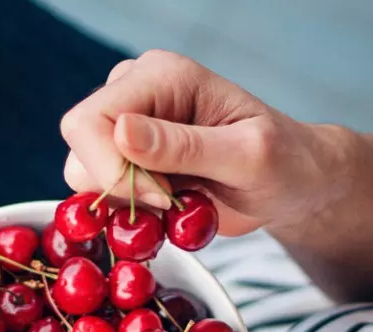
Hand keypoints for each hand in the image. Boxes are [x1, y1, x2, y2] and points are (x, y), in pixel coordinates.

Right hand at [59, 50, 340, 235]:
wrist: (292, 185)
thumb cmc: (284, 162)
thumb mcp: (247, 155)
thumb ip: (185, 145)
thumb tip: (121, 132)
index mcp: (161, 76)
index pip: (89, 121)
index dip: (114, 170)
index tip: (164, 197)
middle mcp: (134, 95)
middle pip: (80, 149)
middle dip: (121, 189)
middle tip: (173, 202)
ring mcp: (126, 130)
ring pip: (84, 177)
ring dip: (128, 205)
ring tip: (179, 203)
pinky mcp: (127, 162)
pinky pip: (101, 196)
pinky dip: (130, 215)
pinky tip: (171, 209)